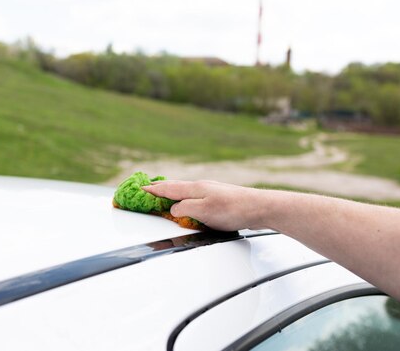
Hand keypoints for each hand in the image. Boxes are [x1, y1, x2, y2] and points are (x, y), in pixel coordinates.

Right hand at [142, 180, 266, 231]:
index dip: (153, 190)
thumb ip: (184, 209)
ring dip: (171, 192)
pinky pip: (194, 196)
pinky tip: (187, 201)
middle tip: (147, 187)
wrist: (260, 207)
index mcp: (194, 188)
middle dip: (160, 188)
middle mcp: (201, 187)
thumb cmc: (233, 209)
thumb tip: (172, 209)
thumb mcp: (203, 211)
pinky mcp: (218, 199)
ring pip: (184, 191)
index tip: (140, 188)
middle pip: (175, 187)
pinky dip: (183, 197)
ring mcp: (210, 192)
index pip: (168, 188)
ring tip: (162, 192)